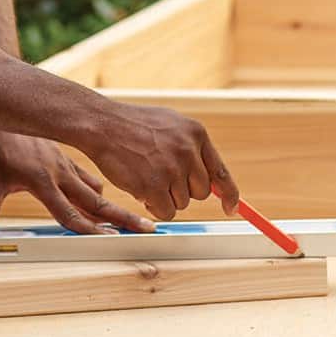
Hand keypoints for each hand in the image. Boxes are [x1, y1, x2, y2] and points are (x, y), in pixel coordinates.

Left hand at [0, 129, 156, 235]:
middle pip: (95, 203)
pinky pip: (89, 179)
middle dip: (121, 218)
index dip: (88, 228)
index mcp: (43, 182)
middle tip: (146, 229)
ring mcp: (67, 168)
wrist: (6, 112)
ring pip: (96, 191)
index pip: (68, 213)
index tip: (109, 238)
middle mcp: (61, 176)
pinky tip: (111, 200)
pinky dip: (100, 191)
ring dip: (115, 207)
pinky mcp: (68, 162)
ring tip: (139, 221)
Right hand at [76, 104, 239, 220]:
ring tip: (147, 177)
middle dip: (183, 191)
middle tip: (162, 179)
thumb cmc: (133, 126)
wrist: (103, 125)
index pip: (221, 172)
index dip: (230, 194)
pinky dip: (154, 207)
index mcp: (196, 133)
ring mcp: (171, 169)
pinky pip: (166, 212)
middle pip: (201, 192)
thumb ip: (192, 148)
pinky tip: (140, 188)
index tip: (232, 209)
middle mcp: (188, 150)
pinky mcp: (154, 186)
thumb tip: (213, 179)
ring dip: (166, 198)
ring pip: (182, 203)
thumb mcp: (171, 125)